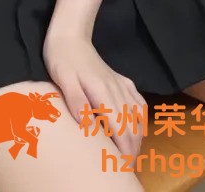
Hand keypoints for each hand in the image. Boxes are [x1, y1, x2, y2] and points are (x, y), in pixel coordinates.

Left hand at [42, 30, 145, 158]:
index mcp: (103, 93)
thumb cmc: (62, 58)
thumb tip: (88, 125)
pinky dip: (141, 119)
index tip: (120, 168)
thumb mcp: (63, 80)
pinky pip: (138, 101)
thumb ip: (76, 101)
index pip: (120, 128)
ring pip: (138, 116)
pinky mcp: (121, 80)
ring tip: (130, 154)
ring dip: (138, 137)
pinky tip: (138, 127)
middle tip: (124, 168)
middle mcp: (117, 90)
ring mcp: (121, 84)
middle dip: (132, 150)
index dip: (123, 151)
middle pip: (132, 126)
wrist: (70, 35)